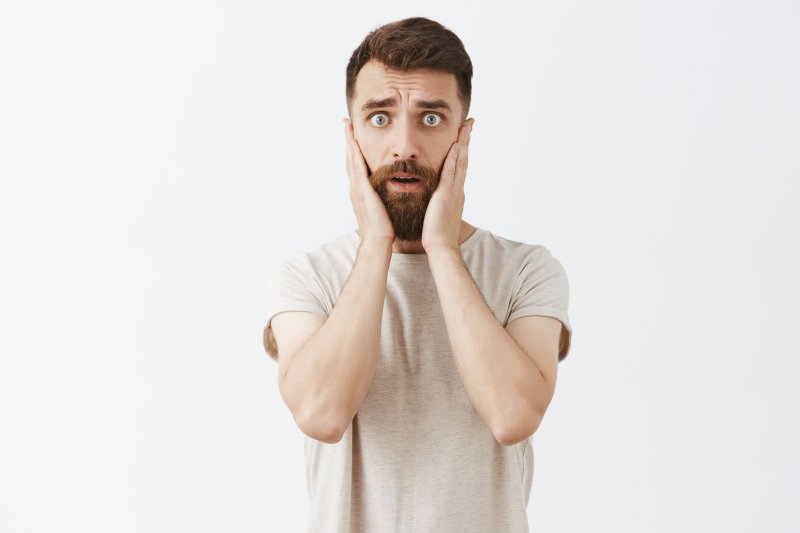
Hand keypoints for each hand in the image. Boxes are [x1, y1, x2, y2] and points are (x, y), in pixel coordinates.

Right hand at [344, 119, 394, 244]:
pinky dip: (354, 153)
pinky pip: (357, 167)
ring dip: (349, 142)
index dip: (354, 151)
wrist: (377, 241)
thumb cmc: (382, 230)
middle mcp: (355, 188)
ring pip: (351, 159)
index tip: (353, 136)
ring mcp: (357, 188)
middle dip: (348, 141)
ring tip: (348, 126)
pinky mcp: (362, 190)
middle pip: (350, 159)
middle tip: (346, 124)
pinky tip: (354, 141)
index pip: (356, 166)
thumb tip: (386, 196)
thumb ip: (381, 200)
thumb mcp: (381, 210)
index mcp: (360, 192)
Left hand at [421, 119, 473, 252]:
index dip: (461, 151)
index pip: (459, 167)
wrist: (441, 248)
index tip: (463, 136)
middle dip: (466, 141)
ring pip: (460, 162)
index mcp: (454, 194)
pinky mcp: (446, 195)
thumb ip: (436, 204)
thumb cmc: (436, 236)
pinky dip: (455, 158)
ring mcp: (453, 191)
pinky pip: (451, 173)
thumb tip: (432, 201)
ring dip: (463, 143)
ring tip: (466, 127)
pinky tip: (456, 145)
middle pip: (463, 160)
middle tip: (469, 124)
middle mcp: (457, 190)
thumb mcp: (436, 215)